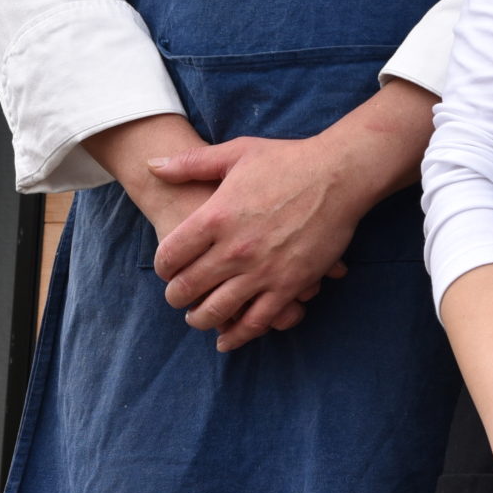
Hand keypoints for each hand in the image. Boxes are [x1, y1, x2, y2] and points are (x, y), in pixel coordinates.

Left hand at [147, 133, 365, 349]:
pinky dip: (236, 336)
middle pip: (186, 288)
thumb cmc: (288, 160)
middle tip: (179, 295)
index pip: (169, 256)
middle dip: (176, 296)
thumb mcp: (236, 153)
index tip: (168, 267)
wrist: (340, 175)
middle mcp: (234, 249)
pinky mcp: (289, 285)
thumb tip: (153, 166)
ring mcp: (262, 271)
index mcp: (215, 217)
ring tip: (198, 316)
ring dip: (200, 319)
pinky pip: (256, 322)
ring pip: (216, 311)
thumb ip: (191, 163)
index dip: (163, 266)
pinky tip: (226, 339)